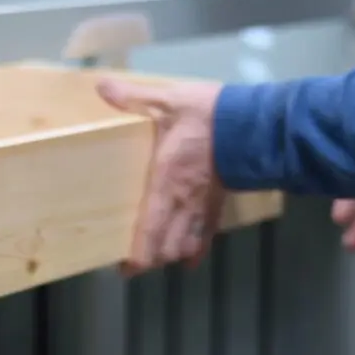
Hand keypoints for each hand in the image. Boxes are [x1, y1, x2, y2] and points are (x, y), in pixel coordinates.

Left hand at [96, 77, 224, 275]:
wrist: (252, 122)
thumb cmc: (207, 114)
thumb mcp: (167, 100)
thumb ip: (134, 98)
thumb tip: (102, 86)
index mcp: (166, 182)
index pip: (150, 229)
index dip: (139, 255)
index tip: (125, 268)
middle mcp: (183, 202)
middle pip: (167, 246)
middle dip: (151, 260)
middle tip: (133, 264)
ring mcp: (203, 205)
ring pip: (186, 245)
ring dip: (171, 255)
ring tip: (156, 259)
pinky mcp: (218, 203)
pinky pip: (207, 234)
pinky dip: (197, 249)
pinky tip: (190, 260)